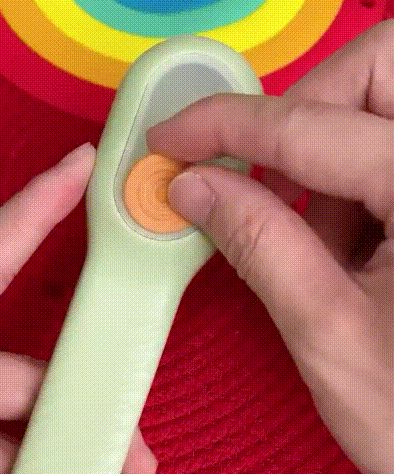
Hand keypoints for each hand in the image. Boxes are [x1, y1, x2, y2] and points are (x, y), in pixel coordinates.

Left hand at [0, 143, 156, 473]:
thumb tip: (44, 456)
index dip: (38, 206)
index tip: (80, 163)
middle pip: (19, 368)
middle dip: (76, 399)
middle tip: (128, 438)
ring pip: (7, 418)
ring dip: (53, 445)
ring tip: (104, 471)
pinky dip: (20, 463)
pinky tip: (54, 472)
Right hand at [147, 20, 392, 473]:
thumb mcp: (324, 330)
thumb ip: (256, 244)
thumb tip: (192, 188)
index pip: (308, 127)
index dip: (225, 126)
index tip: (173, 137)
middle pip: (378, 70)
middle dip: (304, 106)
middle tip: (262, 167)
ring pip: (378, 103)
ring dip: (321, 153)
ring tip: (313, 235)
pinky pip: (384, 147)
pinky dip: (344, 177)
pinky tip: (338, 237)